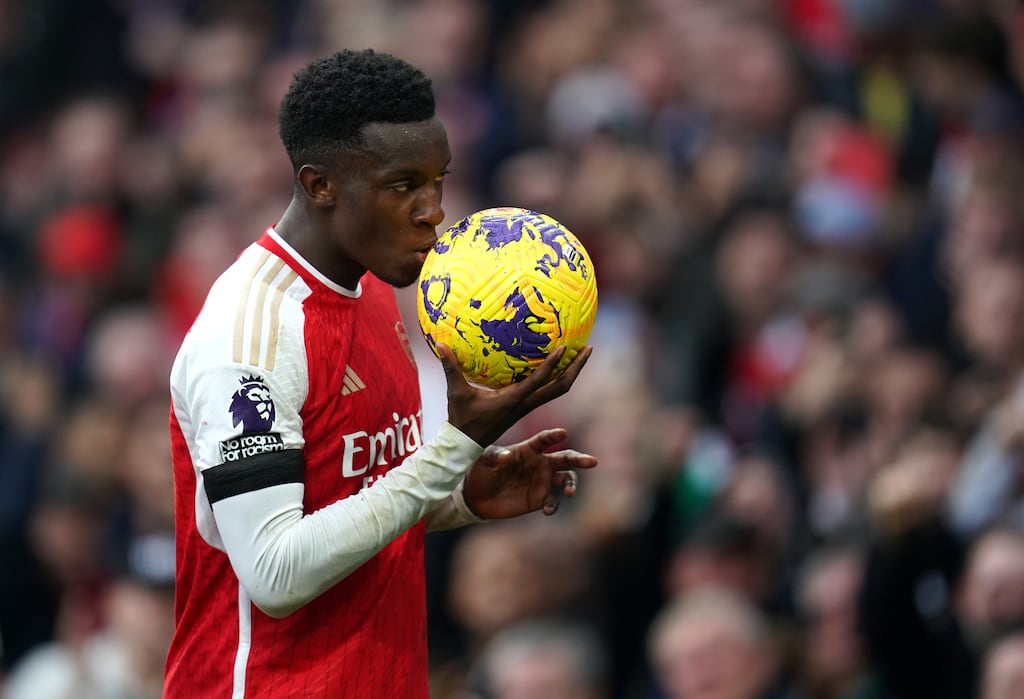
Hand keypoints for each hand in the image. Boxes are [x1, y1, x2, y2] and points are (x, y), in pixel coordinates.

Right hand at [437, 343, 591, 446]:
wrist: (466, 444)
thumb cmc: (462, 419)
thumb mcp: (456, 393)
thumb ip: (450, 368)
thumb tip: (439, 344)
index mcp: (513, 399)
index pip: (538, 381)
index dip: (552, 364)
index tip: (564, 347)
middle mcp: (526, 404)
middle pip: (561, 387)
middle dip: (576, 368)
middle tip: (588, 348)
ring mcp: (528, 406)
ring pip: (558, 390)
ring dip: (572, 372)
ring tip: (582, 352)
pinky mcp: (525, 406)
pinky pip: (548, 390)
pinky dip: (558, 376)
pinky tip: (559, 363)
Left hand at [462, 428, 597, 518]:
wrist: (476, 497)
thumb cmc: (480, 471)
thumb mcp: (483, 461)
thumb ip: (495, 457)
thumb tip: (506, 455)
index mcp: (527, 449)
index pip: (544, 440)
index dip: (553, 436)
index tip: (563, 433)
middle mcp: (540, 463)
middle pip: (565, 458)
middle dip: (580, 460)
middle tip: (592, 461)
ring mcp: (542, 481)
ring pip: (566, 479)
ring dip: (572, 484)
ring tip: (570, 491)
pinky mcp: (539, 499)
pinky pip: (553, 501)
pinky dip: (554, 505)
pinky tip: (547, 510)